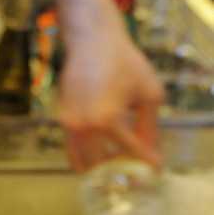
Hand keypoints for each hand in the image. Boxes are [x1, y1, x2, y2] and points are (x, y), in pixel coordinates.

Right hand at [57, 21, 164, 171]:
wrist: (92, 42)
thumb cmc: (123, 63)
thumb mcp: (149, 93)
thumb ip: (149, 127)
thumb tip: (150, 152)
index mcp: (108, 120)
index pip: (131, 153)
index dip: (146, 164)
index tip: (153, 170)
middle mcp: (84, 126)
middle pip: (101, 167)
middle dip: (118, 172)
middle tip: (132, 169)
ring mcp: (69, 124)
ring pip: (81, 162)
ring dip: (99, 167)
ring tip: (116, 162)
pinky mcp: (61, 119)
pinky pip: (72, 148)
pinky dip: (86, 154)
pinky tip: (101, 148)